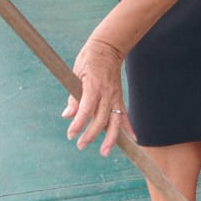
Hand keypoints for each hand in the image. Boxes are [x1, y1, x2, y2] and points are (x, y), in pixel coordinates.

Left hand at [63, 39, 126, 154]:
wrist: (108, 48)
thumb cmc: (89, 59)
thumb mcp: (76, 73)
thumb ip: (74, 96)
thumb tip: (68, 115)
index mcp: (94, 87)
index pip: (86, 110)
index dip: (78, 124)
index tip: (71, 134)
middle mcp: (107, 94)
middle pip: (100, 120)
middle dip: (91, 135)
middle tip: (80, 145)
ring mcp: (115, 97)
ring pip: (115, 122)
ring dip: (111, 139)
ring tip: (104, 152)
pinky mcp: (119, 98)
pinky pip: (125, 116)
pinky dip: (129, 128)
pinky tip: (133, 140)